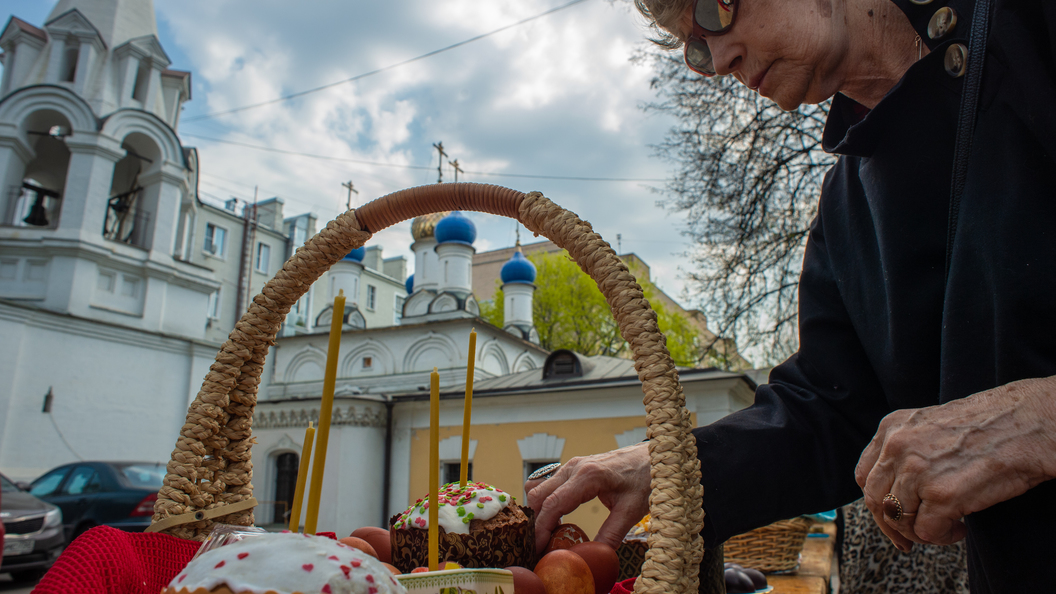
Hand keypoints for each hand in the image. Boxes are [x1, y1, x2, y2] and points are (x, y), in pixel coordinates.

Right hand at [525, 442, 650, 552]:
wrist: (652, 457)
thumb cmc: (644, 479)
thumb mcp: (631, 511)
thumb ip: (611, 534)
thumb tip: (593, 555)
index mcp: (588, 476)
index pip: (553, 504)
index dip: (541, 528)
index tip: (537, 547)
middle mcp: (574, 467)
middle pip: (538, 495)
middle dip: (536, 521)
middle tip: (541, 544)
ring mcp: (571, 465)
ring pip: (539, 487)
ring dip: (539, 510)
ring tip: (549, 532)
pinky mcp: (573, 468)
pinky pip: (548, 483)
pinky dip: (545, 500)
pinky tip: (557, 517)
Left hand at [855, 377, 1055, 549]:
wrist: (1029, 421)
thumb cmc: (989, 426)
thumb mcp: (929, 426)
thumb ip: (906, 451)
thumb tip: (896, 491)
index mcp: (891, 428)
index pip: (865, 476)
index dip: (877, 503)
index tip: (891, 518)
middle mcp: (897, 447)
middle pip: (875, 501)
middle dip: (893, 526)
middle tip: (911, 539)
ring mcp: (917, 471)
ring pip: (898, 519)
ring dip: (920, 532)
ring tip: (947, 527)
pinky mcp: (942, 495)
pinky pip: (925, 532)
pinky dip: (941, 538)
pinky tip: (959, 529)